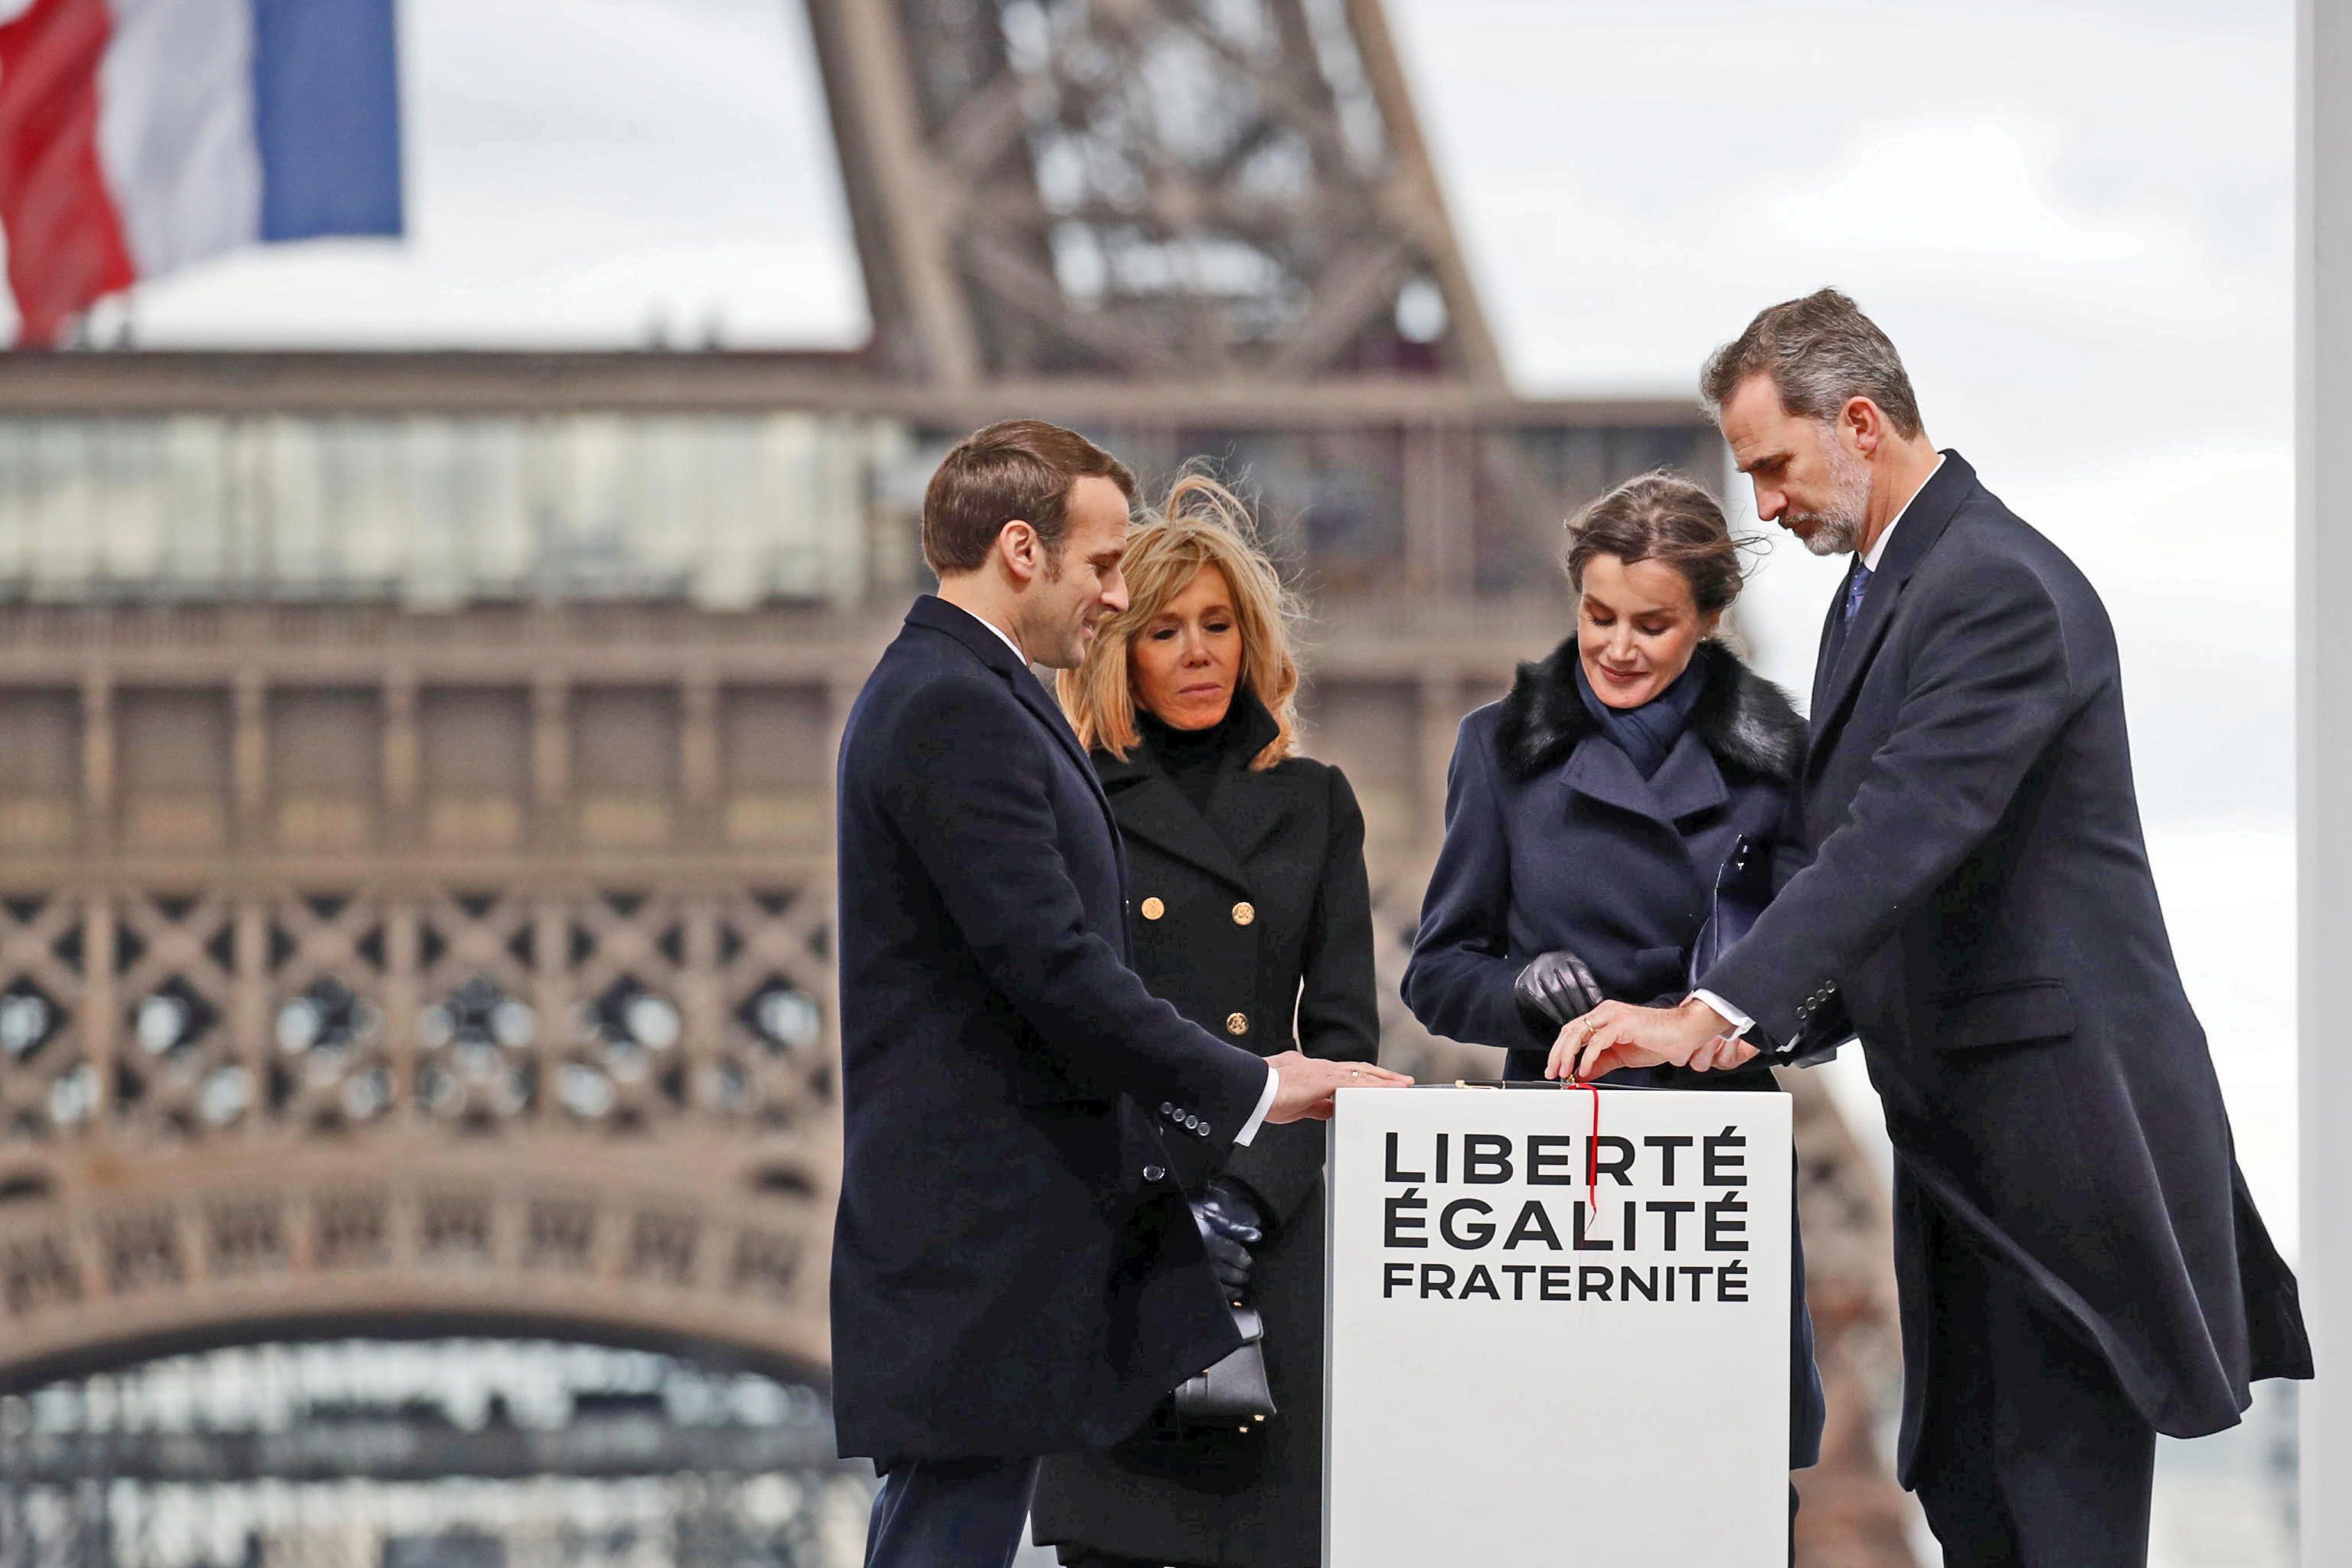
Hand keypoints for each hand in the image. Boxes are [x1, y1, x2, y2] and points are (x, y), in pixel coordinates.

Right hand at [1192, 1177, 1264, 1293]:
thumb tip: (1255, 1234)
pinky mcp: (1191, 1285)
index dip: (1244, 1259)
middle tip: (1244, 1275)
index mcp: (1214, 1242)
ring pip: (1223, 1287)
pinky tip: (1224, 1299)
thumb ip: (1229, 1225)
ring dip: (1234, 1289)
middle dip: (1241, 1275)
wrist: (1155, 1236)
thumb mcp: (1206, 1217)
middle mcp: (1209, 1260)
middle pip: (1233, 1273)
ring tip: (1239, 1290)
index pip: (1237, 1254)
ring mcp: (1200, 1275)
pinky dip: (1220, 1298)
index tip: (1247, 1261)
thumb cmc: (1182, 1222)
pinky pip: (1210, 1295)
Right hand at [1263, 1051, 1413, 1122]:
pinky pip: (1358, 1082)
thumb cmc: (1266, 1098)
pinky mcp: (1326, 1079)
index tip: (1381, 1082)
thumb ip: (1316, 1105)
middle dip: (1382, 1076)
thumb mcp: (1297, 1105)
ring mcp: (1324, 1071)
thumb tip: (1331, 1109)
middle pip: (1359, 1069)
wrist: (1253, 1092)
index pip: (1345, 1073)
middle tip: (1403, 1082)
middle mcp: (1322, 1068)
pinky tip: (1391, 1090)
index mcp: (1314, 1073)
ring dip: (1386, 1080)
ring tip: (1405, 1085)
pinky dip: (1377, 1085)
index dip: (1365, 1078)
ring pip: (1363, 1073)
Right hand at [1513, 950, 1602, 1026]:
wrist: (1528, 977)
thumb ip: (1584, 985)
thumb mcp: (1571, 975)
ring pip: (1556, 992)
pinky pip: (1542, 999)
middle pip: (1569, 984)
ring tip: (1576, 1021)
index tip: (1598, 1005)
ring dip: (1568, 1009)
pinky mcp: (1526, 984)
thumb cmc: (1557, 980)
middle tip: (1587, 1018)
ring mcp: (1536, 971)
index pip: (1582, 973)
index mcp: (1566, 958)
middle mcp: (1550, 961)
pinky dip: (1554, 1011)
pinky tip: (1561, 1020)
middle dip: (1580, 1003)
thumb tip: (1600, 1003)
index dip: (1591, 990)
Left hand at [1545, 997, 1756, 1081]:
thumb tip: (1582, 1073)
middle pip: (1570, 1031)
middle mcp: (1606, 1012)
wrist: (1684, 1033)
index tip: (1554, 1069)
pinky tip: (1585, 1068)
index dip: (1559, 1050)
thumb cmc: (1658, 1040)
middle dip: (1557, 1053)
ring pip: (1579, 1032)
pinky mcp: (1623, 1023)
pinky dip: (1588, 1055)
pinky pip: (1598, 1040)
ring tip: (1565, 1071)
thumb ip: (1601, 1062)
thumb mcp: (1621, 1056)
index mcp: (1604, 1017)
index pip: (1572, 1031)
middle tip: (1553, 1072)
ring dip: (1567, 1054)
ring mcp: (1614, 1015)